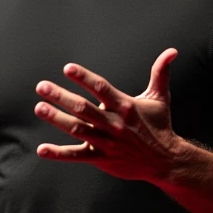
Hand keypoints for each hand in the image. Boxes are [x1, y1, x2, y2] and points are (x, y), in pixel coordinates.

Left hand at [33, 48, 180, 180]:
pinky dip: (58, 154)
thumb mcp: (160, 98)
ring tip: (39, 107)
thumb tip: (172, 51)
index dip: (84, 78)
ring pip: (77, 129)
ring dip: (56, 119)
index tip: (67, 68)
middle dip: (61, 96)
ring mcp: (106, 142)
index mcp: (125, 106)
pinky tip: (42, 150)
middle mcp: (114, 123)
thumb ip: (160, 73)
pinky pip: (77, 156)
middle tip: (41, 86)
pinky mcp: (102, 158)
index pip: (101, 88)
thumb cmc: (160, 126)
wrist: (166, 161)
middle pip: (83, 108)